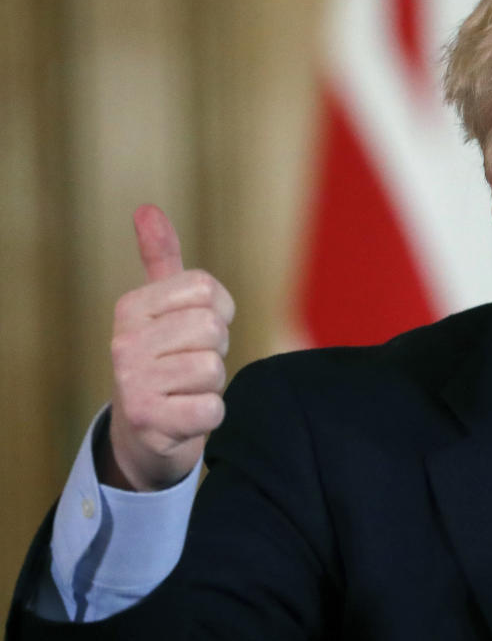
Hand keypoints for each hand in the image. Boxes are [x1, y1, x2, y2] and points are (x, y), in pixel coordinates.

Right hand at [103, 205, 235, 490]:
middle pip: (212, 329)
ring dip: (212, 384)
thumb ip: (161, 258)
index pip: (208, 289)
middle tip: (191, 364)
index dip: (219, 312)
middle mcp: (123, 341)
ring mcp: (132, 382)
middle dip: (215, 350)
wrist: (146, 432)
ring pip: (213, 369)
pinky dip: (210, 414)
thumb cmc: (165, 360)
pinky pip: (212, 408)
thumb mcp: (162, 307)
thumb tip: (147, 208)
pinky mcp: (148, 421)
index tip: (196, 331)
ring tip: (186, 389)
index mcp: (130, 306)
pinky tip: (185, 414)